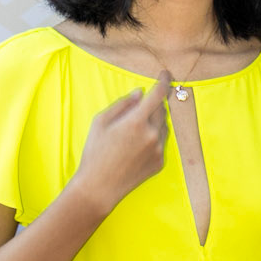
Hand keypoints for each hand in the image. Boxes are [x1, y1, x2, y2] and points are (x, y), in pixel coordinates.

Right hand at [72, 73, 171, 214]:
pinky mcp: (160, 162)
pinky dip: (153, 139)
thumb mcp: (101, 122)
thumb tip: (140, 93)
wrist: (99, 187)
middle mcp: (152, 134)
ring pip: (163, 126)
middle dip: (153, 105)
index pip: (157, 95)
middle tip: (136, 113)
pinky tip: (135, 149)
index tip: (166, 74)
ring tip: (131, 135)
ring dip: (153, 123)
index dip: (163, 82)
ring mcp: (158, 150)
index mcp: (136, 121)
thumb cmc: (95, 152)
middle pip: (162, 110)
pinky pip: (161, 143)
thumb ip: (123, 104)